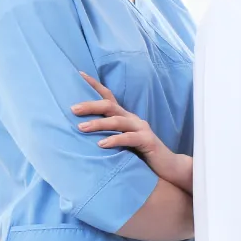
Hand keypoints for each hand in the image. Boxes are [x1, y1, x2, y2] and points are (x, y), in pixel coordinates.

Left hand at [73, 72, 191, 190]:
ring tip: (82, 127)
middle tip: (73, 109)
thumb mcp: (121, 141)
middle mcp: (132, 119)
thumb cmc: (140, 155)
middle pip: (110, 106)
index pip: (108, 97)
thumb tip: (80, 132)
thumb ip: (107, 134)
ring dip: (98, 123)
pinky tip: (101, 144)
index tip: (79, 74)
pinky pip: (129, 138)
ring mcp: (141, 128)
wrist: (168, 166)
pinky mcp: (147, 141)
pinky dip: (114, 139)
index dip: (94, 85)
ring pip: (117, 121)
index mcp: (125, 117)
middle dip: (90, 106)